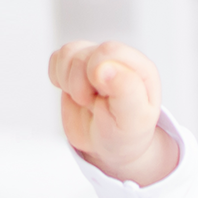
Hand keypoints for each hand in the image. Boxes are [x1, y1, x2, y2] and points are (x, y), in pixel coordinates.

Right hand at [48, 39, 178, 184]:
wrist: (110, 147)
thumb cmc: (126, 134)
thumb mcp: (132, 121)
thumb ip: (125, 91)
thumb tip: (104, 67)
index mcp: (141, 69)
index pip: (109, 50)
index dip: (96, 73)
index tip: (102, 96)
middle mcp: (119, 60)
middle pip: (84, 53)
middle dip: (80, 82)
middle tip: (92, 103)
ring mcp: (96, 60)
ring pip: (68, 52)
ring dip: (69, 82)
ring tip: (85, 101)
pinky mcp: (75, 65)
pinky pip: (56, 57)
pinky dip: (58, 78)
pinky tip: (73, 93)